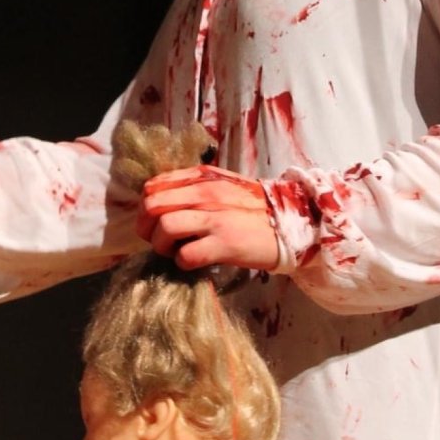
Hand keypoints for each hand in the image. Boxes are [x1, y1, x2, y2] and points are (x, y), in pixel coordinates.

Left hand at [135, 165, 279, 270]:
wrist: (294, 222)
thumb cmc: (255, 207)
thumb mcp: (223, 185)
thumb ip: (193, 186)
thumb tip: (161, 199)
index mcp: (201, 177)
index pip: (152, 186)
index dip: (146, 207)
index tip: (154, 221)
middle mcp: (204, 193)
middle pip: (152, 206)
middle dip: (147, 228)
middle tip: (160, 240)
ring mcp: (214, 218)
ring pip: (165, 228)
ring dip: (162, 246)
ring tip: (175, 252)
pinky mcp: (225, 244)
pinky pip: (186, 255)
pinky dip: (182, 262)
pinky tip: (192, 262)